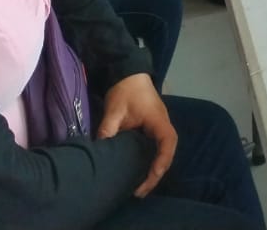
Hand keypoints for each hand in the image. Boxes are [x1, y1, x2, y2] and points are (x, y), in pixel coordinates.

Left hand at [98, 74, 174, 197]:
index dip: (161, 162)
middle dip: (156, 174)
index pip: (167, 143)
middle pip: (167, 154)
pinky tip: (138, 172)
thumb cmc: (124, 90)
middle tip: (139, 192)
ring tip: (139, 188)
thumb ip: (108, 129)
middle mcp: (163, 126)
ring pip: (162, 153)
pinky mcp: (152, 130)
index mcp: (158, 120)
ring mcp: (159, 128)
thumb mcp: (114, 109)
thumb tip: (99, 151)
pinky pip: (156, 149)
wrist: (128, 73)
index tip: (150, 177)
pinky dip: (150, 163)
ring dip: (153, 170)